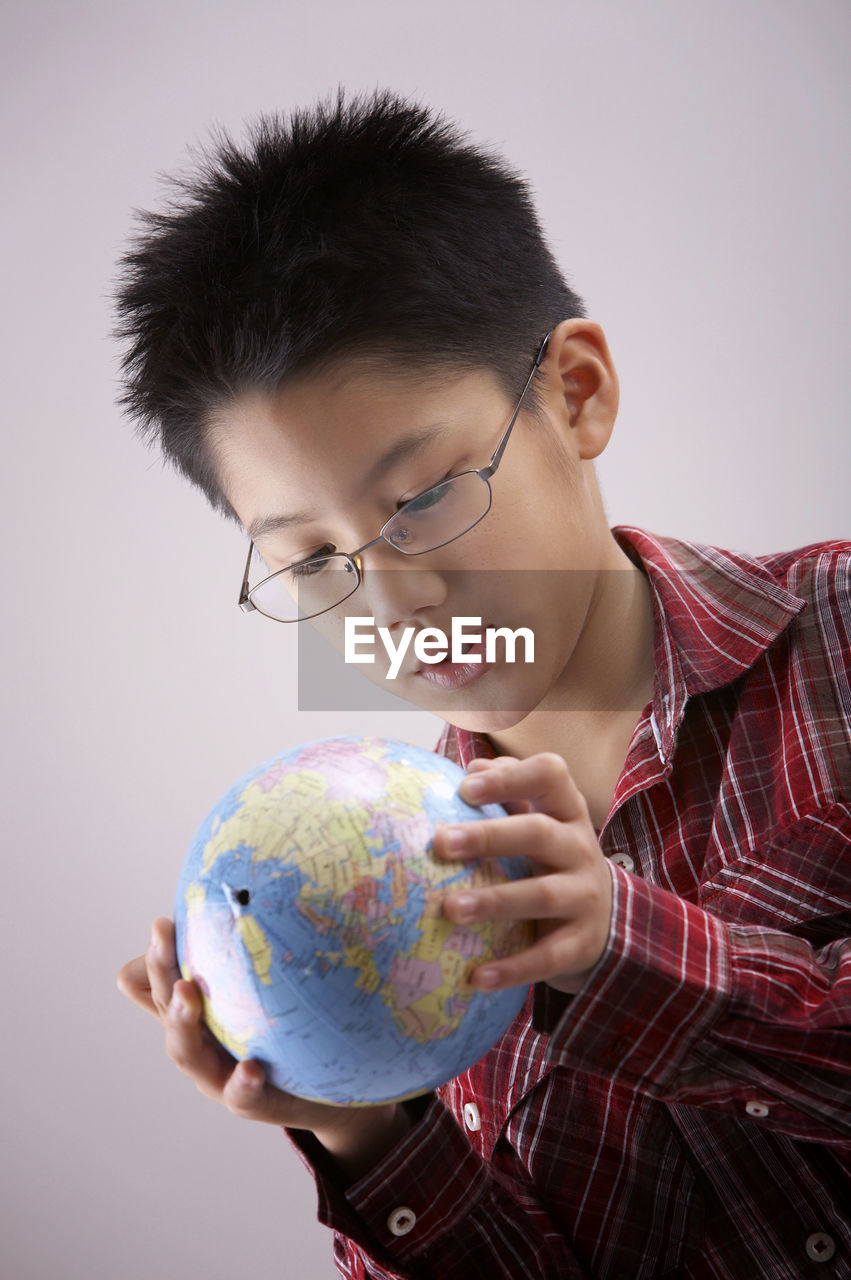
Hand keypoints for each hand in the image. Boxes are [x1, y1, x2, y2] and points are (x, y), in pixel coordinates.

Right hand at [116, 919, 411, 1175]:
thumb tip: (207, 916)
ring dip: (182, 1023)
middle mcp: (202, 1045)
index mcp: (199, 1015)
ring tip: (187, 993)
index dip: (159, 955)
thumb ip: (233, 963)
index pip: (167, 981)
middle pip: (169, 1012)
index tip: (162, 922)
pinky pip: (243, 1097)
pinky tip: (250, 1067)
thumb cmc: (284, 1035)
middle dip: (162, 980)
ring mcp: (220, 1077)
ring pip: (188, 1053)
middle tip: (165, 940)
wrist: (327, 1095)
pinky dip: (241, 1083)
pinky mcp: (254, 1103)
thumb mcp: (254, 997)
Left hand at [436, 753, 613, 994]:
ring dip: (494, 901)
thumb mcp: (540, 821)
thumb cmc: (552, 860)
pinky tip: (476, 977)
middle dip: (489, 836)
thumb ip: (508, 793)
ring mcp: (585, 896)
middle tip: (441, 842)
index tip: (465, 786)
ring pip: (541, 895)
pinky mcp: (582, 943)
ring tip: (450, 908)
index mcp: (566, 811)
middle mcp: (580, 848)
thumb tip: (470, 770)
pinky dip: (512, 968)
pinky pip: (547, 956)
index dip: (510, 776)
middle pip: (538, 833)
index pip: (551, 775)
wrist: (610, 921)